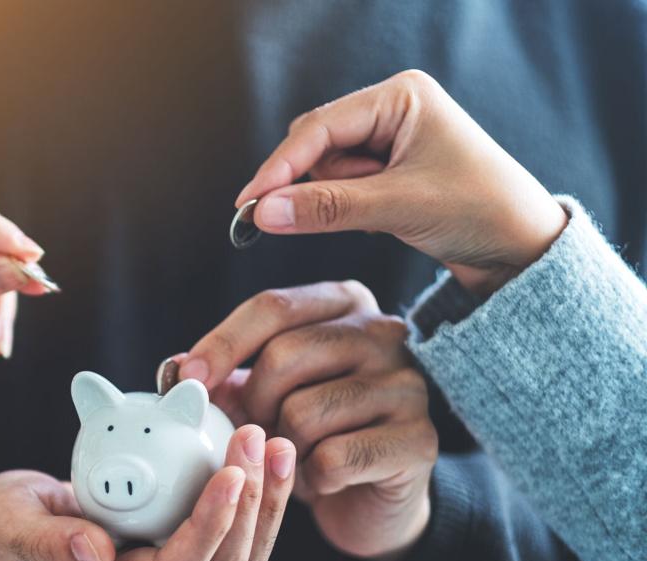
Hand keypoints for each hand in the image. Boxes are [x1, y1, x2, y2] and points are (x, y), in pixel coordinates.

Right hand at [0, 426, 295, 560]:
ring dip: (266, 504)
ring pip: (239, 560)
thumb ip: (45, 541)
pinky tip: (267, 459)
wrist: (18, 526)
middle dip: (250, 505)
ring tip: (276, 446)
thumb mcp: (10, 524)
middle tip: (257, 440)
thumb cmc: (10, 520)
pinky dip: (259, 503)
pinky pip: (236, 542)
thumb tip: (96, 552)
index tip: (229, 472)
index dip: (209, 525)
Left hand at [178, 281, 436, 560]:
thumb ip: (224, 376)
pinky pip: (334, 458)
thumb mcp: (262, 395)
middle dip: (253, 404)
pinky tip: (322, 479)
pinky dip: (312, 478)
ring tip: (293, 456)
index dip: (221, 344)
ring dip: (282, 448)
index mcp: (344, 304)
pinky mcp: (420, 440)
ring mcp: (408, 385)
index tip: (185, 381)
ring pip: (306, 412)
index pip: (272, 307)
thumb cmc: (311, 433)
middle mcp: (385, 333)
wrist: (369, 497)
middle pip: (285, 355)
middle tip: (256, 433)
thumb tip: (175, 369)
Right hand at [239, 69, 567, 296]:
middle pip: (315, 144)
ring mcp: (390, 140)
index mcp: (401, 97)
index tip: (249, 203)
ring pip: (324, 170)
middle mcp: (392, 109)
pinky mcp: (389, 170)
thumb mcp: (399, 208)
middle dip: (310, 184)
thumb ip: (326, 208)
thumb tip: (263, 212)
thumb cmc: (481, 212)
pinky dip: (344, 208)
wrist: (525, 249)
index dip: (280, 167)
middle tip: (303, 218)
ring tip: (379, 217)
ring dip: (332, 200)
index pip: (319, 128)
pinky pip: (341, 186)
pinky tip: (378, 220)